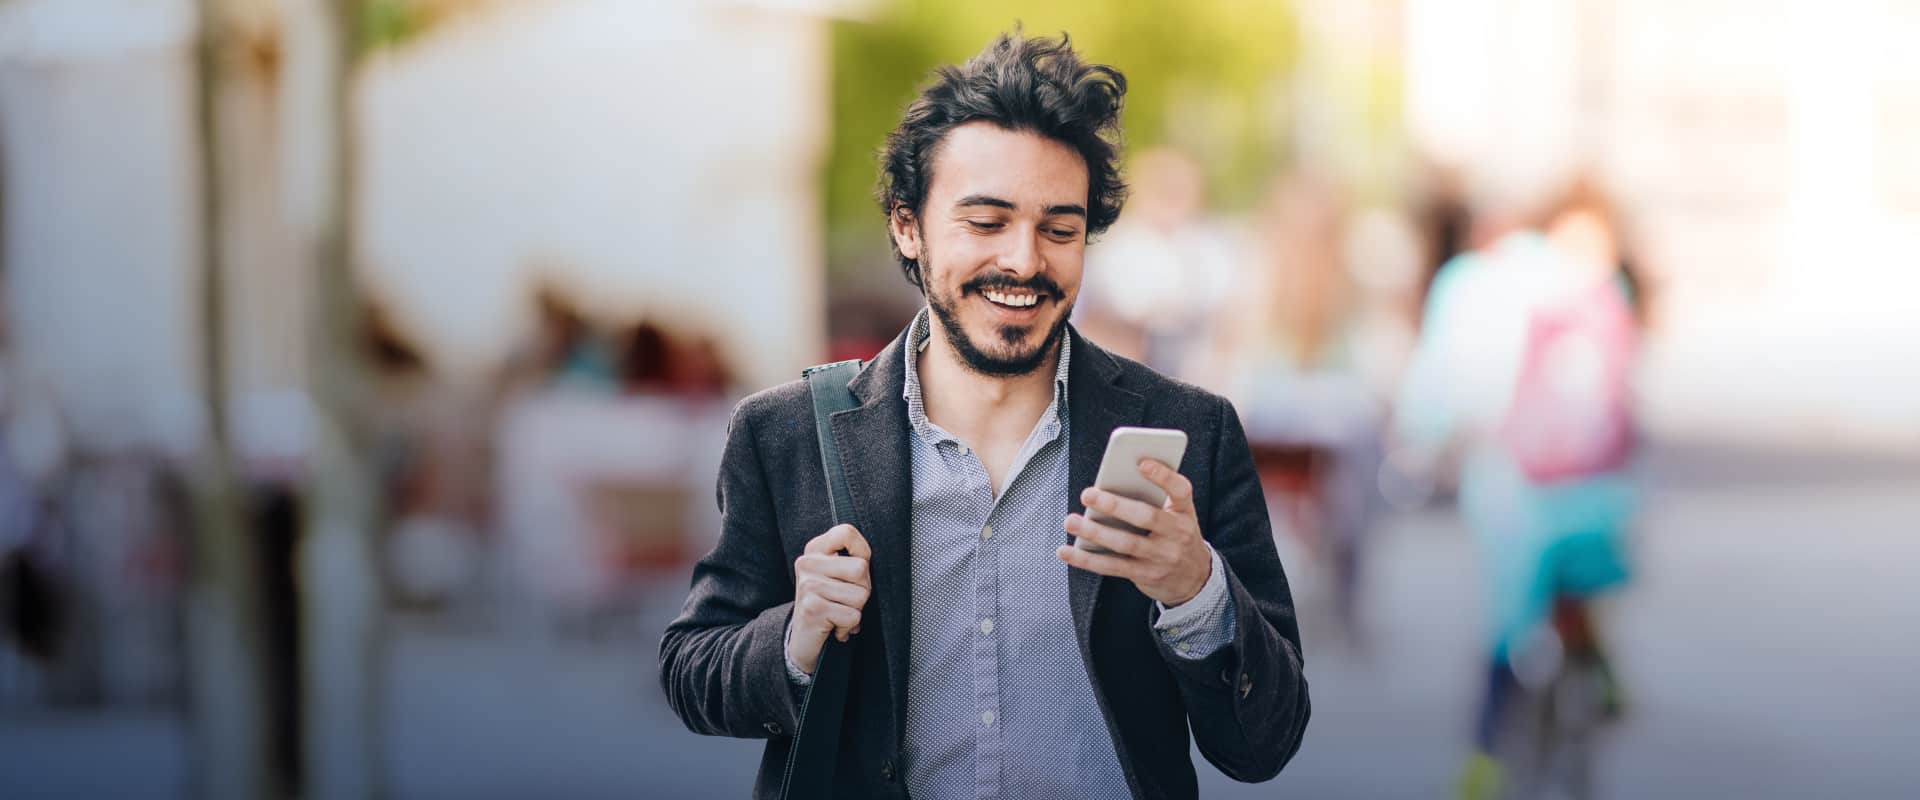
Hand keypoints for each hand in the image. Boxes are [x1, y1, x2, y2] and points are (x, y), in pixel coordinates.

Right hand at [787, 524, 871, 674]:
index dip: (862, 551)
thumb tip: (868, 560)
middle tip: (845, 600)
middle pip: (861, 568)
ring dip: (856, 611)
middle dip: (863, 590)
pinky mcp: (812, 608)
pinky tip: (833, 627)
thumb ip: (850, 560)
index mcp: (814, 551)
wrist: (802, 640)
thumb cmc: (827, 605)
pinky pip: (853, 616)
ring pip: (860, 596)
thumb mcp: (835, 576)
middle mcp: (807, 563)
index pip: (847, 533)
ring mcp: (808, 585)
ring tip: (838, 613)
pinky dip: (848, 627)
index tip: (855, 572)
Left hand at [1057, 458, 1210, 605]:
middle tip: (1087, 494)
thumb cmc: (1176, 535)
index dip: (1164, 476)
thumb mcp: (1177, 515)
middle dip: (1114, 505)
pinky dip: (1086, 559)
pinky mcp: (1145, 575)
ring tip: (1071, 521)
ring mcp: (1162, 558)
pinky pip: (1112, 567)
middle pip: (1145, 517)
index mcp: (1184, 512)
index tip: (1141, 463)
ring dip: (1095, 533)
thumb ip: (1154, 498)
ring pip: (1125, 543)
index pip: (1180, 490)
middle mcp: (1177, 534)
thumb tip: (1112, 483)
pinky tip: (1066, 551)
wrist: (1195, 578)